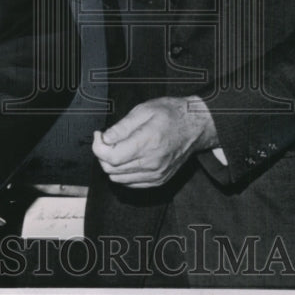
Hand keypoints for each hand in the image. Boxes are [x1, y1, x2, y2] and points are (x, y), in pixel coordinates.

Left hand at [91, 96, 217, 187]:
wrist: (195, 126)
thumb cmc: (171, 114)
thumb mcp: (144, 110)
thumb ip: (122, 126)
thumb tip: (104, 138)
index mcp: (148, 142)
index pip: (111, 156)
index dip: (98, 146)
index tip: (99, 135)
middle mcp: (152, 162)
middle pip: (111, 169)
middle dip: (103, 154)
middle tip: (108, 139)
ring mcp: (156, 174)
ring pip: (119, 179)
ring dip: (112, 165)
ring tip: (119, 148)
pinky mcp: (159, 180)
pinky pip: (131, 184)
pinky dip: (124, 173)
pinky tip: (128, 158)